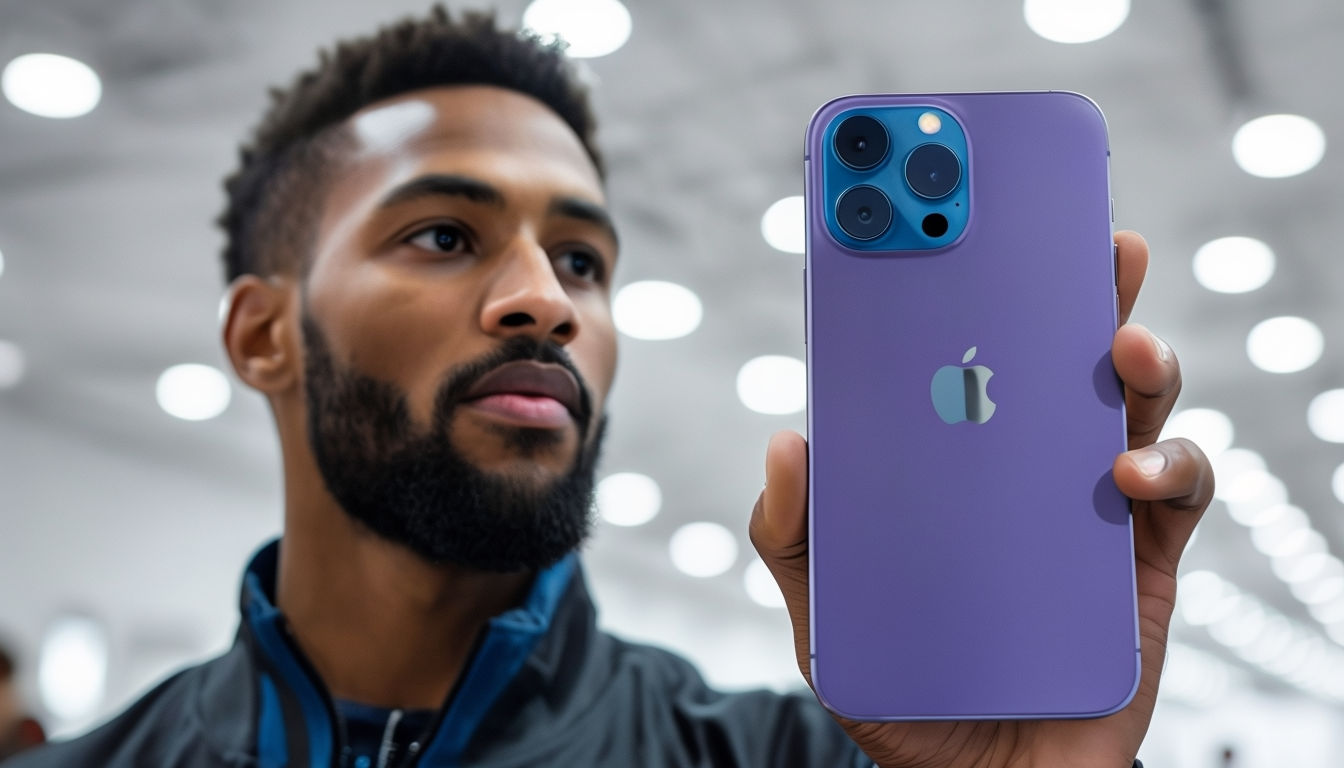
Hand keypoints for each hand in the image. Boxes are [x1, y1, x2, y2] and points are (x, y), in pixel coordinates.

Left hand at [750, 231, 1214, 767]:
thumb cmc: (903, 688)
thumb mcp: (826, 614)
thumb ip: (795, 537)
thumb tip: (788, 440)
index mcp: (947, 464)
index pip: (957, 359)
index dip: (963, 290)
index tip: (960, 223)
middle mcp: (1020, 466)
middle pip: (1057, 357)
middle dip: (1078, 288)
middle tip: (1090, 239)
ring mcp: (1085, 504)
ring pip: (1130, 404)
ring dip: (1140, 359)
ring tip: (1125, 345)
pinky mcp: (1142, 558)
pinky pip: (1177, 489)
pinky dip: (1167, 466)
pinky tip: (1126, 471)